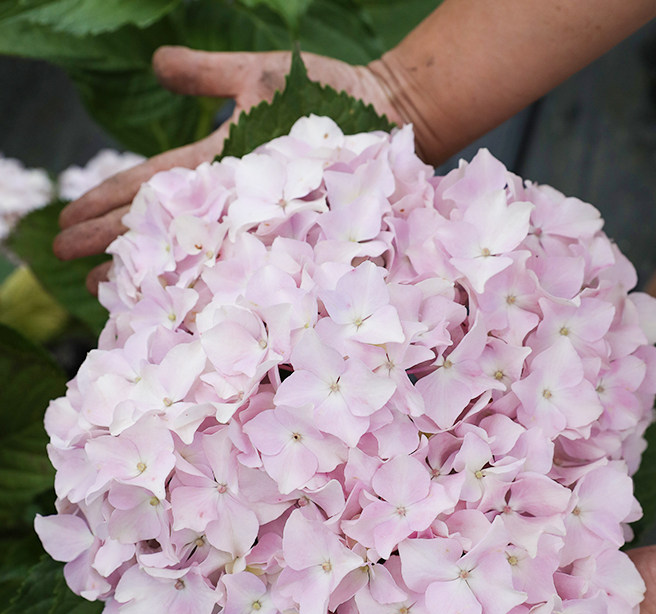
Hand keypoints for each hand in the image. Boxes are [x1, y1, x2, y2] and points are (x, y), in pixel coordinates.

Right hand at [53, 46, 403, 267]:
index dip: (106, 203)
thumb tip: (155, 64)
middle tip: (63, 261)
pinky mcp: (291, 228)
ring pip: (193, 246)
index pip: (148, 186)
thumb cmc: (328, 93)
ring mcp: (260, 217)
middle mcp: (232, 199)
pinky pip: (245, 258)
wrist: (387, 111)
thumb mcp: (255, 76)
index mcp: (216, 162)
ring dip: (147, 267)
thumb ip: (205, 75)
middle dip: (110, 239)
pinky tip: (182, 302)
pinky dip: (213, 280)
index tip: (67, 224)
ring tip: (104, 291)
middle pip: (159, 222)